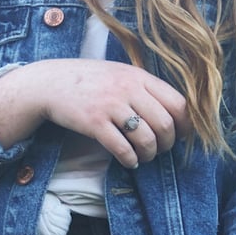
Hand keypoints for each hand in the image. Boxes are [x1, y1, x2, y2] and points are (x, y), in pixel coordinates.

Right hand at [0, 59, 189, 167]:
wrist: (50, 83)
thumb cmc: (89, 81)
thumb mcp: (120, 73)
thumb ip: (144, 87)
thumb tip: (175, 113)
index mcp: (139, 76)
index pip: (178, 103)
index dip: (185, 125)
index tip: (180, 135)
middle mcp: (128, 89)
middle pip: (165, 125)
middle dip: (167, 144)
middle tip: (159, 150)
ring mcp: (110, 106)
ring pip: (146, 139)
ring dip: (149, 155)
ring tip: (143, 157)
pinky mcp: (94, 123)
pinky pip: (122, 149)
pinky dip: (130, 160)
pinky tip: (128, 161)